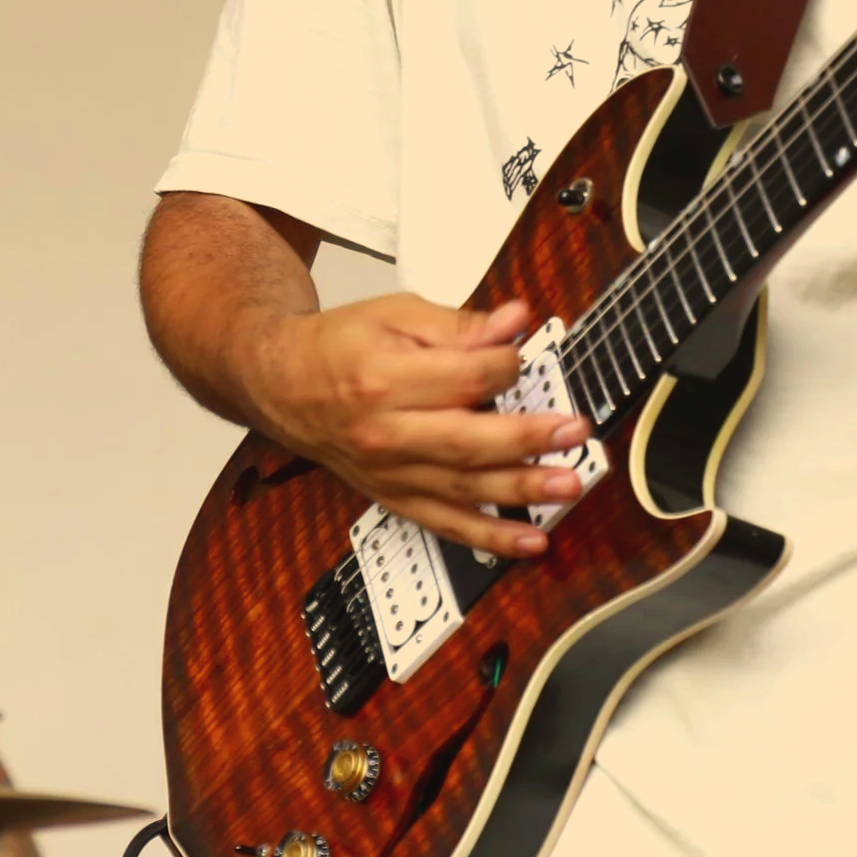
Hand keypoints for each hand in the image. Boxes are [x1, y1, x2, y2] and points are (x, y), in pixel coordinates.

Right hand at [246, 289, 588, 561]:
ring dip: (521, 491)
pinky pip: (446, 524)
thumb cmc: (338, 347)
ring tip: (567, 485)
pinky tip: (529, 542)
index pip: (466, 377)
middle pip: (467, 441)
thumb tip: (513, 321)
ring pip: (463, 488)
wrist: (282, 385)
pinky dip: (489, 537)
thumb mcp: (395, 315)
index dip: (506, 363)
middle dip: (528, 439)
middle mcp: (386, 433)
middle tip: (574, 432)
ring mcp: (390, 472)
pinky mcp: (395, 496)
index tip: (522, 351)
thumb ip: (458, 323)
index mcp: (385, 378)